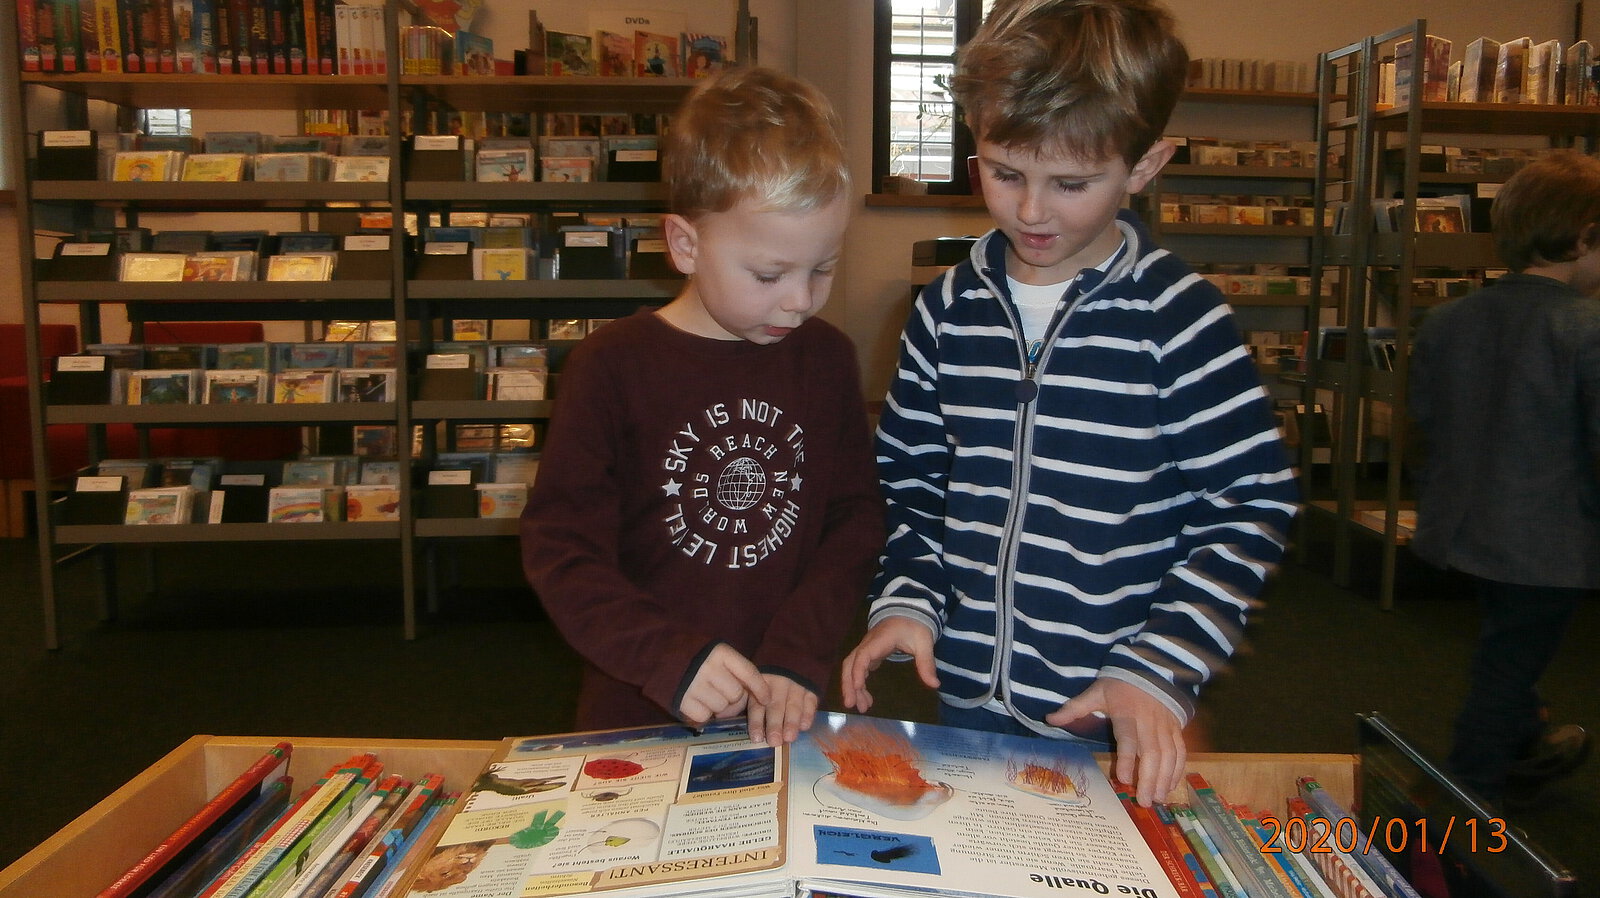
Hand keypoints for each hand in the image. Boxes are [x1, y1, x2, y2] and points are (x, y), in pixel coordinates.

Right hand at [679, 644, 769, 725]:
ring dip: (718, 707)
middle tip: (721, 692)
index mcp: (721, 653)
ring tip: (706, 695)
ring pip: (722, 707)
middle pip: (736, 694)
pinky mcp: (683, 701)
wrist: (660, 658)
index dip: (760, 688)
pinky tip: (695, 703)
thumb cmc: (695, 658)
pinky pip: (705, 717)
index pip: (749, 673)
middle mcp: (708, 667)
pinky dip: (703, 714)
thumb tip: (758, 697)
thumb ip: (735, 671)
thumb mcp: (717, 655)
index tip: (767, 699)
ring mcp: (695, 685)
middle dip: (733, 698)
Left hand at [747, 674, 817, 744]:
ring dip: (791, 722)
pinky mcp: (810, 691)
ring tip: (789, 738)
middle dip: (775, 725)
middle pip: (775, 707)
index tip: (757, 739)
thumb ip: (755, 713)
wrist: (793, 672)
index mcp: (759, 688)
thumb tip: (754, 737)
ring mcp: (795, 687)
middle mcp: (777, 686)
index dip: (756, 722)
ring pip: (793, 706)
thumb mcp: (756, 695)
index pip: (757, 706)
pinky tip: (804, 727)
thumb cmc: (768, 692)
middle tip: (774, 742)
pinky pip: (810, 702)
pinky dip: (807, 715)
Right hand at [840, 616, 937, 712]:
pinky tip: (866, 697)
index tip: (858, 686)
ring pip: (851, 667)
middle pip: (850, 663)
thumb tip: (935, 684)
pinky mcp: (869, 654)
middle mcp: (868, 645)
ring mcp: (867, 649)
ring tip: (861, 708)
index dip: (858, 671)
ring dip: (852, 687)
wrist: (908, 613)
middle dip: (848, 684)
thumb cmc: (914, 626)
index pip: (863, 655)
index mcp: (879, 640)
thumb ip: (927, 663)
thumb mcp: (924, 643)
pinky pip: (858, 669)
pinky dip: (859, 684)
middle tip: (851, 705)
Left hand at [1046, 678, 1184, 807]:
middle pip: (1152, 753)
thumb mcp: (1096, 692)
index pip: (1128, 739)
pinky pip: (1180, 751)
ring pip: (1169, 755)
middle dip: (1149, 779)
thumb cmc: (1119, 685)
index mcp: (1126, 714)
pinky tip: (1171, 786)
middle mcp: (1148, 722)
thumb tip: (1049, 719)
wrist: (1149, 668)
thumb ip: (1075, 708)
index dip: (1126, 759)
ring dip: (1165, 778)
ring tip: (1158, 799)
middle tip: (1144, 802)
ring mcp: (1165, 726)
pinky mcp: (1176, 728)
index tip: (1122, 779)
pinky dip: (1178, 769)